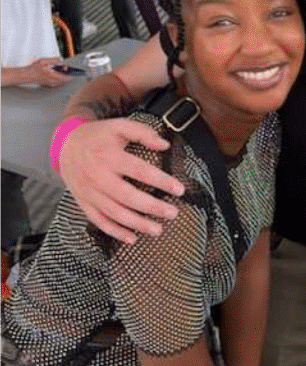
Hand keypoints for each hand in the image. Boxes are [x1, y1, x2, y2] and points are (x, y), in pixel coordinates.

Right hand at [28, 57, 69, 87]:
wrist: (26, 75)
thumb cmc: (34, 68)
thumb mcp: (43, 61)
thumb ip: (53, 60)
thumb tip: (61, 59)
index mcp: (53, 75)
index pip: (66, 77)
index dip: (69, 72)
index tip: (68, 67)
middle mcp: (52, 81)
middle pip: (65, 80)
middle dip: (66, 74)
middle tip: (64, 68)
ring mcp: (50, 83)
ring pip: (61, 82)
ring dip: (63, 76)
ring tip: (60, 70)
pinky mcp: (48, 84)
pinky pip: (57, 83)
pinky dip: (59, 79)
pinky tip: (55, 73)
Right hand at [58, 118, 183, 242]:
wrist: (65, 146)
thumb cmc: (98, 136)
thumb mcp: (119, 126)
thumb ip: (143, 132)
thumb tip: (165, 145)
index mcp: (109, 157)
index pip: (140, 171)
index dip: (161, 181)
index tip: (179, 190)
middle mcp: (99, 177)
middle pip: (128, 196)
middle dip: (152, 207)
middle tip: (173, 213)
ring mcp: (90, 193)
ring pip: (114, 213)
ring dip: (137, 224)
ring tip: (158, 230)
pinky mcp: (84, 203)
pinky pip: (99, 221)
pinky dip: (115, 232)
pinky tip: (132, 238)